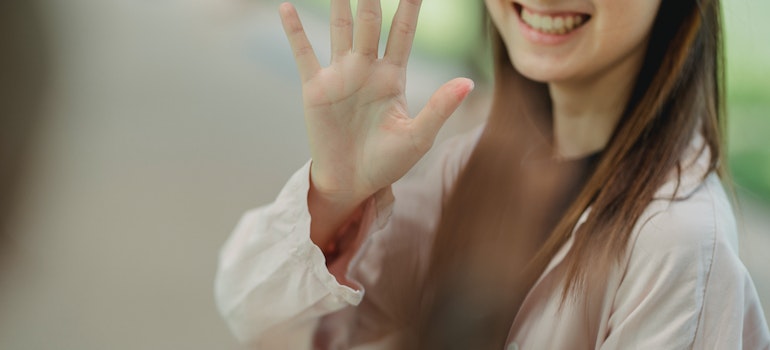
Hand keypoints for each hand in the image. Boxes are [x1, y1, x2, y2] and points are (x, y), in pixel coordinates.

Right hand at [279, 0, 473, 202]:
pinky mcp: (315, 88)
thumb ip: (439, 107)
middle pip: (370, 20)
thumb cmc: (387, 163)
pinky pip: (304, 53)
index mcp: (393, 77)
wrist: (351, 184)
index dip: (410, 5)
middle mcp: (366, 68)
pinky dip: (294, 31)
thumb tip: (468, 81)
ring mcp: (340, 75)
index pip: (404, 31)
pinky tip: (286, 7)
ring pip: (340, 28)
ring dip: (338, 3)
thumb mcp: (418, 138)